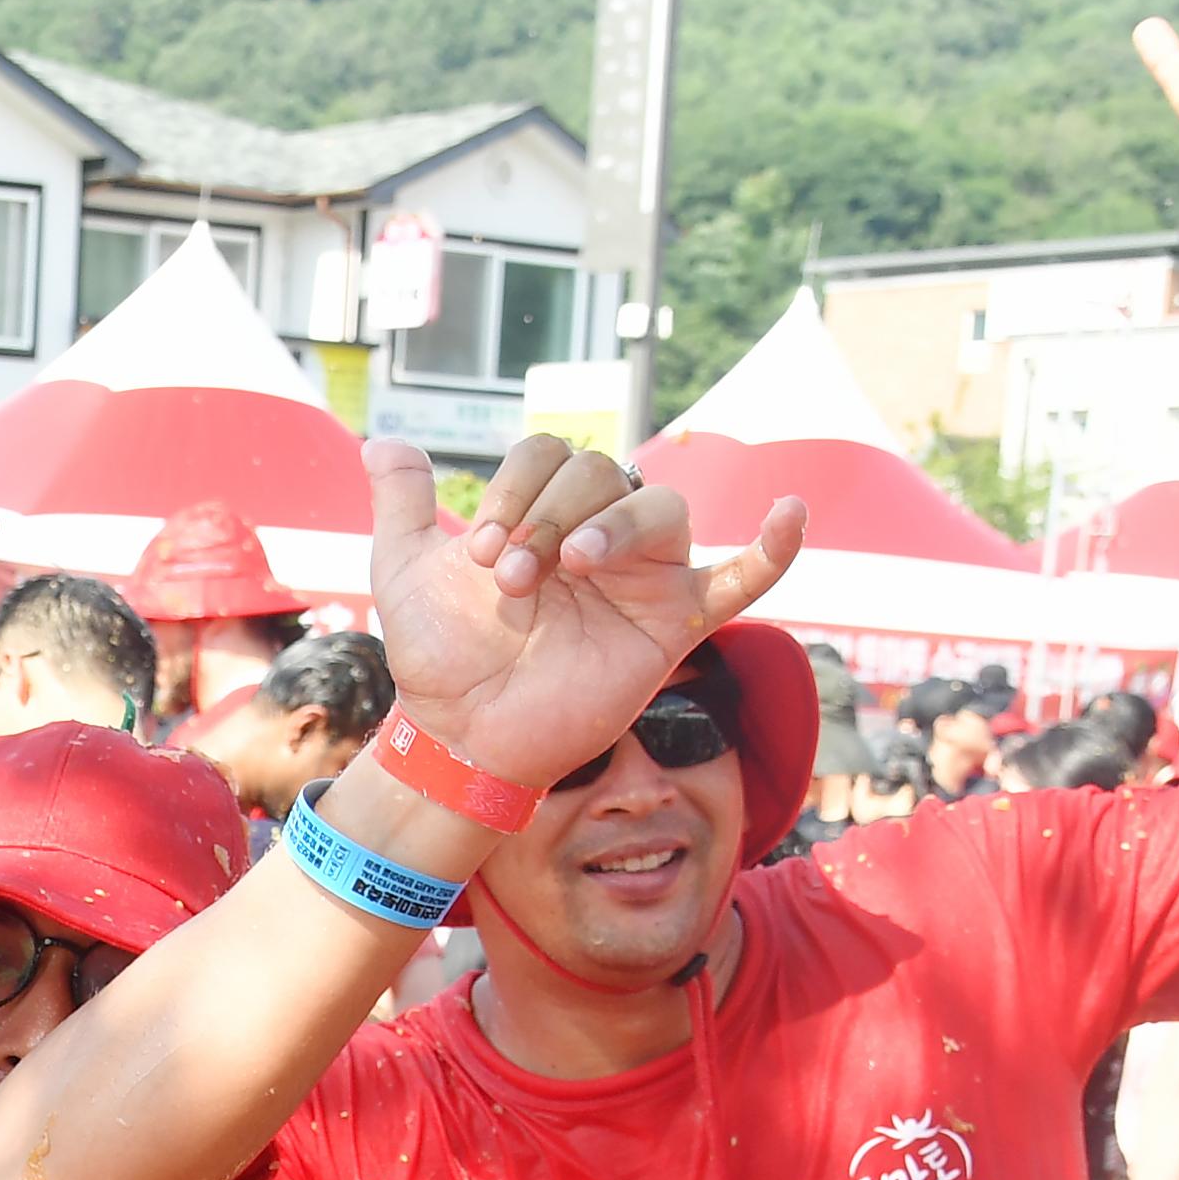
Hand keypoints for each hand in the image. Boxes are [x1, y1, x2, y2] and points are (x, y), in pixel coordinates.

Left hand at [365, 433, 803, 796]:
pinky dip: (775, 549)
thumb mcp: (405, 569)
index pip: (553, 456)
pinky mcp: (673, 625)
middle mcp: (598, 536)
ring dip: (615, 525)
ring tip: (571, 566)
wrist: (457, 734)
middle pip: (605, 473)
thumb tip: (386, 444)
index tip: (476, 549)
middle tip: (510, 575)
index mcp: (544, 515)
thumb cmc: (439, 654)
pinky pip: (742, 581)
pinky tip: (792, 513)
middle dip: (552, 513)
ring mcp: (641, 579)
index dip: (516, 487)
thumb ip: (401, 504)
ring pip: (662, 508)